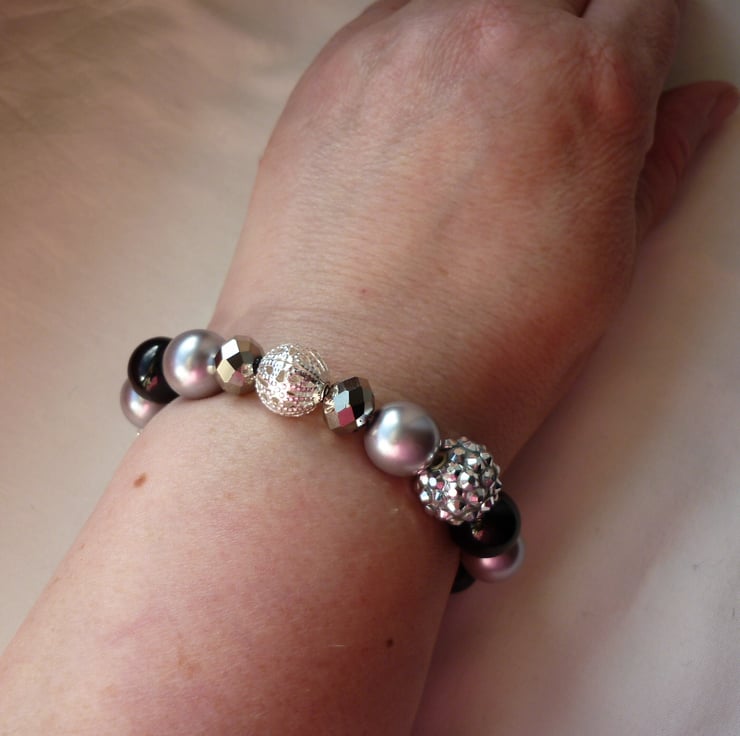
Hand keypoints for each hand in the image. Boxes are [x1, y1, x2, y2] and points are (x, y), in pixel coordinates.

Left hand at [213, 0, 736, 464]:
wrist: (353, 374)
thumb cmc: (482, 348)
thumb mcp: (603, 269)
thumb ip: (656, 168)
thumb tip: (699, 108)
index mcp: (592, 88)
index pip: (645, 4)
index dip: (637, 35)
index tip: (621, 61)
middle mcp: (500, 38)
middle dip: (561, 28)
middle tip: (541, 98)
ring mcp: (407, 43)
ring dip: (484, 34)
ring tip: (468, 116)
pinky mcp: (334, 68)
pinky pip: (391, 18)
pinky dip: (413, 47)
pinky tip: (408, 122)